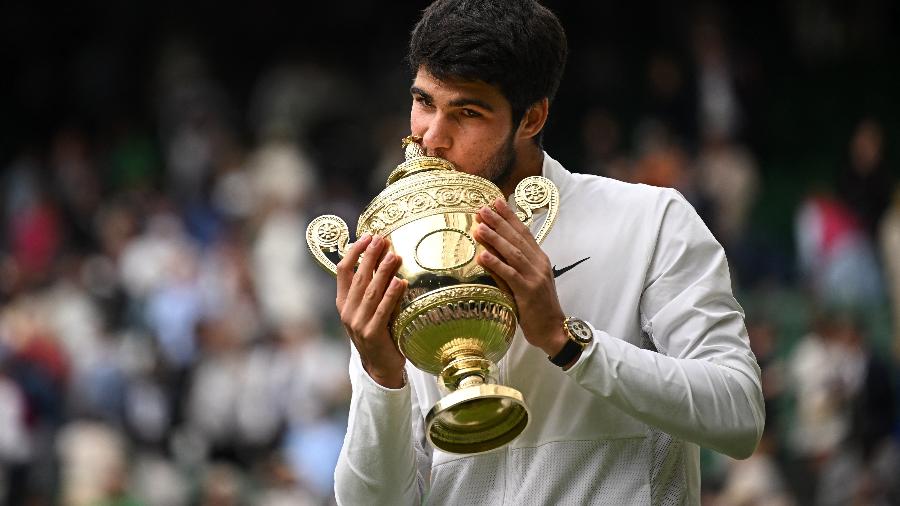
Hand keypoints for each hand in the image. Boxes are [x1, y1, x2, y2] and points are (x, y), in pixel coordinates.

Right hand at [336, 233, 407, 387]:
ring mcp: (358, 323)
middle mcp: (348, 311)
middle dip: (370, 256)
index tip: (367, 236)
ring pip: (371, 291)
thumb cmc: (378, 333)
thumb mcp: (369, 309)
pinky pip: (383, 310)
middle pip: (358, 277)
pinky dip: (392, 295)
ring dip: (383, 271)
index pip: (343, 271)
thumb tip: (385, 257)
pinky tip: (400, 282)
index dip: (354, 252)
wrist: (379, 367)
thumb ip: (371, 287)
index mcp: (343, 302)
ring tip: (394, 255)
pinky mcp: (372, 334)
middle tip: (382, 239)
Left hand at [473, 197, 568, 356]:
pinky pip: (510, 275)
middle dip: (499, 222)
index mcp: (540, 259)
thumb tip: (491, 251)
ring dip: (495, 239)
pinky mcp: (528, 292)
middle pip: (517, 239)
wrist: (553, 329)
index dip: (510, 217)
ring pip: (513, 253)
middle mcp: (539, 264)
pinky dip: (496, 264)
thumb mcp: (527, 281)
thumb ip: (513, 266)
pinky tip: (483, 256)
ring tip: (479, 227)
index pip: (524, 233)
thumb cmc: (537, 307)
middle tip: (482, 209)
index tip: (496, 202)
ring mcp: (534, 278)